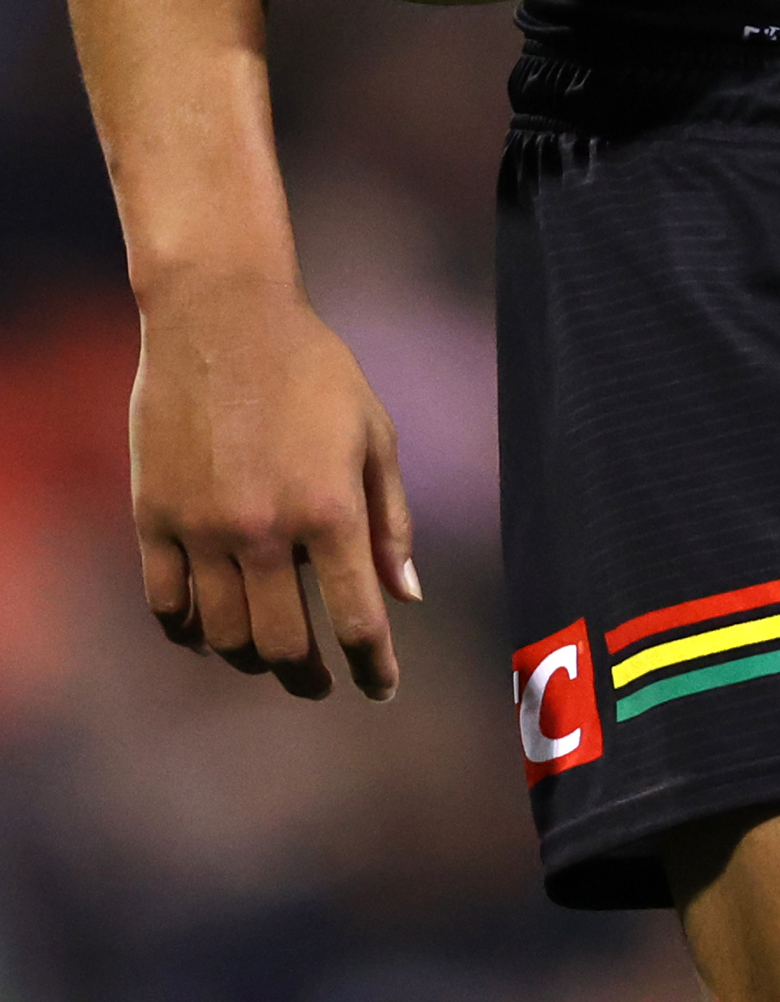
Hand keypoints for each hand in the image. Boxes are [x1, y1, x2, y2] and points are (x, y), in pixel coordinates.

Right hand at [131, 278, 420, 701]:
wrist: (222, 314)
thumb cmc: (312, 367)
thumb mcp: (372, 431)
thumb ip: (390, 519)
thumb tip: (405, 596)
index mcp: (329, 508)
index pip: (355, 620)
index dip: (372, 666)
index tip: (380, 687)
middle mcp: (265, 529)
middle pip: (284, 645)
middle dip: (308, 675)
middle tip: (319, 680)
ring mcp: (202, 528)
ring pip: (223, 638)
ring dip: (251, 659)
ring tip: (269, 654)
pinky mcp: (153, 517)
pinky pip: (167, 607)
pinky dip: (189, 634)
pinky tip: (208, 633)